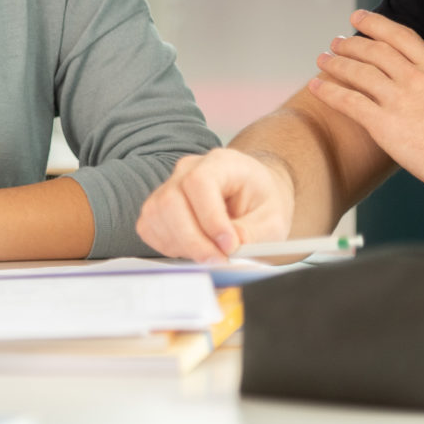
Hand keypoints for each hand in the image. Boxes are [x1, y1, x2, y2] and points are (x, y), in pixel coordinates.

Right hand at [135, 148, 294, 261]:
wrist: (253, 196)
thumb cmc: (262, 203)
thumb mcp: (273, 219)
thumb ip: (253, 234)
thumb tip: (228, 249)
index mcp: (221, 163)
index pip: (200, 182)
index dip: (210, 218)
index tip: (229, 245)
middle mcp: (188, 169)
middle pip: (171, 200)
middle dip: (193, 240)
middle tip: (219, 260)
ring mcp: (169, 185)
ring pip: (157, 215)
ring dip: (182, 245)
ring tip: (210, 255)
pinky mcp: (158, 206)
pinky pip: (150, 227)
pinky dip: (168, 245)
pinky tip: (192, 249)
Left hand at [308, 9, 423, 201]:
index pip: (400, 35)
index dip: (375, 23)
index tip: (359, 17)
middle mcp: (415, 77)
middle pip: (373, 50)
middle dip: (350, 43)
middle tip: (336, 41)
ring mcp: (398, 99)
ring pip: (357, 71)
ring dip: (335, 63)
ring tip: (322, 59)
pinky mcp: (384, 124)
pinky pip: (347, 101)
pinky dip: (328, 91)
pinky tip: (316, 86)